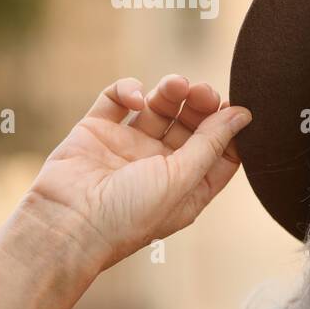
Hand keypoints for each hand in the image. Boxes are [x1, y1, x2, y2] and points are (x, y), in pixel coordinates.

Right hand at [24, 74, 251, 272]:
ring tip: (176, 84)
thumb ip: (212, 144)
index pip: (220, 151)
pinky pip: (116, 100)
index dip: (230, 128)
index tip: (235, 108)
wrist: (66, 224)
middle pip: (192, 125)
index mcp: (187, 186)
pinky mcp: (96, 131)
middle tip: (203, 92)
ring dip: (171, 92)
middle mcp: (160, 167)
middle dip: (202, 105)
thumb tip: (244, 115)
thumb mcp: (182, 179)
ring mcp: (128, 147)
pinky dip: (128, 90)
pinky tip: (136, 99)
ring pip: (158, 108)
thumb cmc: (130, 213)